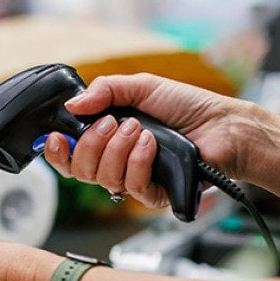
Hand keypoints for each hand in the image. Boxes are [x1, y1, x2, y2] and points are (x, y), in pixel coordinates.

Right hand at [45, 73, 258, 210]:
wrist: (224, 125)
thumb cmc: (187, 106)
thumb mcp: (141, 86)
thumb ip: (104, 90)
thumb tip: (72, 105)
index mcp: (107, 139)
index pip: (70, 156)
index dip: (56, 152)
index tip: (55, 137)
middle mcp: (116, 162)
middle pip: (80, 170)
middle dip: (91, 144)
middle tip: (112, 123)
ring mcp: (134, 180)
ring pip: (103, 179)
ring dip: (118, 150)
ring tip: (139, 129)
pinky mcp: (154, 194)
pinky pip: (132, 187)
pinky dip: (138, 162)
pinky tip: (152, 144)